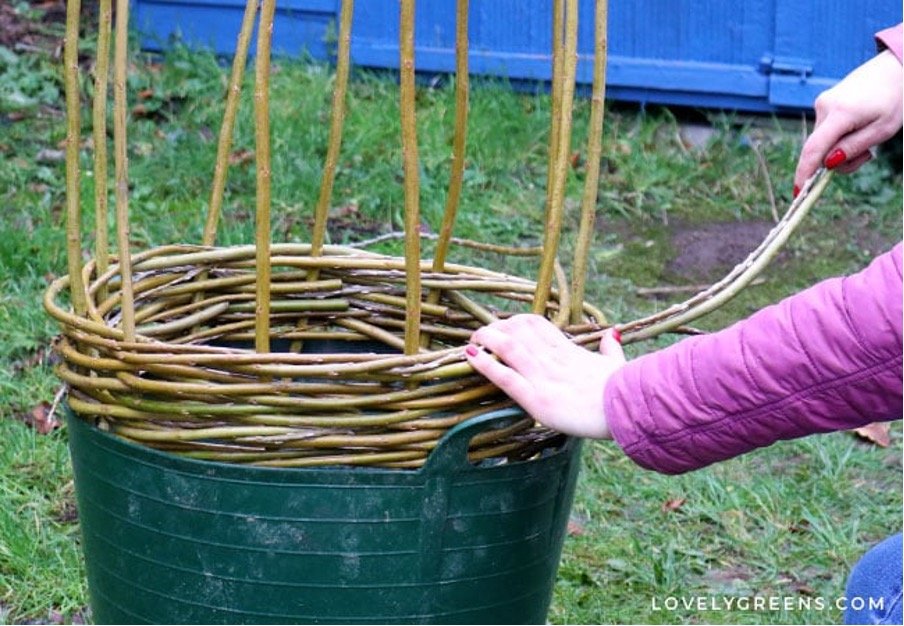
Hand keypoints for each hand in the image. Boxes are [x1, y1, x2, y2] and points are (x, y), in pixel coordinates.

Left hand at [465, 314, 625, 438]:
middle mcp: (551, 358)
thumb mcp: (616, 363)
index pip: (535, 324)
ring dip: (485, 340)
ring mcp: (542, 376)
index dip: (515, 321)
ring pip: (507, 346)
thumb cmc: (624, 389)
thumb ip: (610, 348)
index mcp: (568, 350)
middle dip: (496, 328)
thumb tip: (612, 334)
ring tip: (472, 341)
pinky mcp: (535, 398)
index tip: (505, 325)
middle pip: (517, 329)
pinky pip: (504, 376)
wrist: (626, 408)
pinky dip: (484, 365)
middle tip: (482, 335)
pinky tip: (469, 356)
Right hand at [794, 49, 902, 193]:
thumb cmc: (894, 99)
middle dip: (838, 161)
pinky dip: (839, 137)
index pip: (814, 148)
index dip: (805, 172)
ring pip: (823, 141)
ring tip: (866, 136)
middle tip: (867, 157)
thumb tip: (828, 163)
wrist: (895, 68)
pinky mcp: (824, 103)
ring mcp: (822, 103)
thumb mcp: (883, 129)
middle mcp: (824, 107)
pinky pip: (825, 131)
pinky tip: (857, 126)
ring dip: (840, 148)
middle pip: (819, 149)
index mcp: (840, 113)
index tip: (798, 192)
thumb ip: (855, 147)